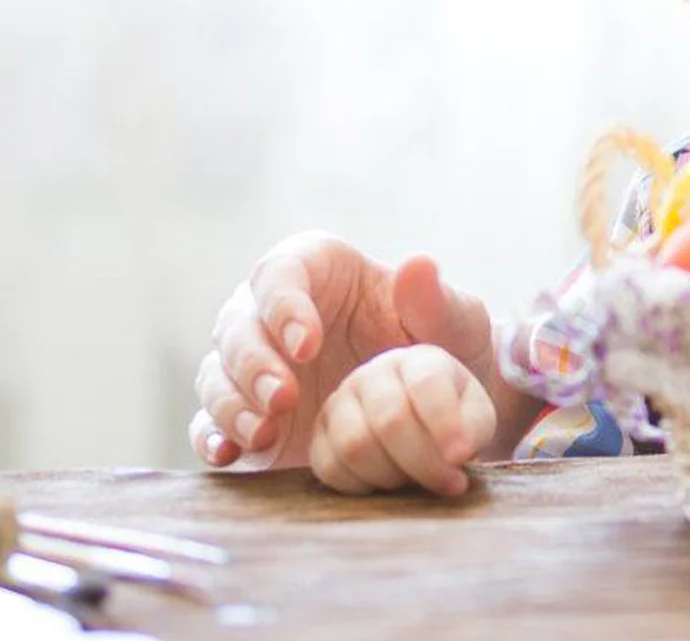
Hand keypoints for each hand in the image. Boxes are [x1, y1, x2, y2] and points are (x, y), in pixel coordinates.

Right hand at [188, 233, 497, 470]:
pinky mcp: (246, 413)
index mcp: (317, 268)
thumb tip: (418, 264)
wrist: (435, 402)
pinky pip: (209, 422)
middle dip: (254, 362)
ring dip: (234, 402)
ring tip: (268, 430)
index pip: (280, 273)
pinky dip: (212, 436)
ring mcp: (255, 363)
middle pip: (237, 325)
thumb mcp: (452, 319)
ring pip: (217, 374)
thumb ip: (433, 298)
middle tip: (286, 398)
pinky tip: (230, 453)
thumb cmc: (442, 341)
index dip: (284, 306)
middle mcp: (272, 311)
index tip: (309, 344)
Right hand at [309, 345, 497, 495]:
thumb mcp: (478, 417)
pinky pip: (328, 467)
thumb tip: (454, 455)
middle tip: (448, 483)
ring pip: (355, 444)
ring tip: (416, 482)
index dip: (444, 424)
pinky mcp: (319, 435)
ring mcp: (342, 401)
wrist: (424, 432)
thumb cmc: (456, 422)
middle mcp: (376, 373)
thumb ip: (474, 427)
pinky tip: (386, 488)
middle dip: (423, 462)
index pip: (427, 383)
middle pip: (390, 419)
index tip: (461, 457)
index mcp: (421, 360)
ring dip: (391, 476)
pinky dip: (361, 487)